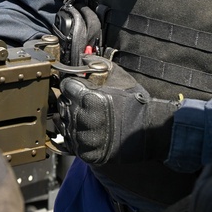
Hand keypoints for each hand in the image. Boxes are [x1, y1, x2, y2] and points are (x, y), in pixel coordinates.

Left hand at [57, 55, 176, 164]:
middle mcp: (82, 118)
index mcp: (88, 98)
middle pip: (63, 104)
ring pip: (63, 123)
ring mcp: (82, 138)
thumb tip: (84, 58)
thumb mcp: (120, 78)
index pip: (66, 86)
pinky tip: (85, 130)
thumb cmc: (135, 104)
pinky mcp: (85, 153)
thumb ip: (99, 64)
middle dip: (71, 100)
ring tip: (86, 116)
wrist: (148, 133)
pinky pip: (69, 141)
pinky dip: (74, 135)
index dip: (72, 85)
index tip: (78, 86)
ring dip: (70, 118)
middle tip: (83, 101)